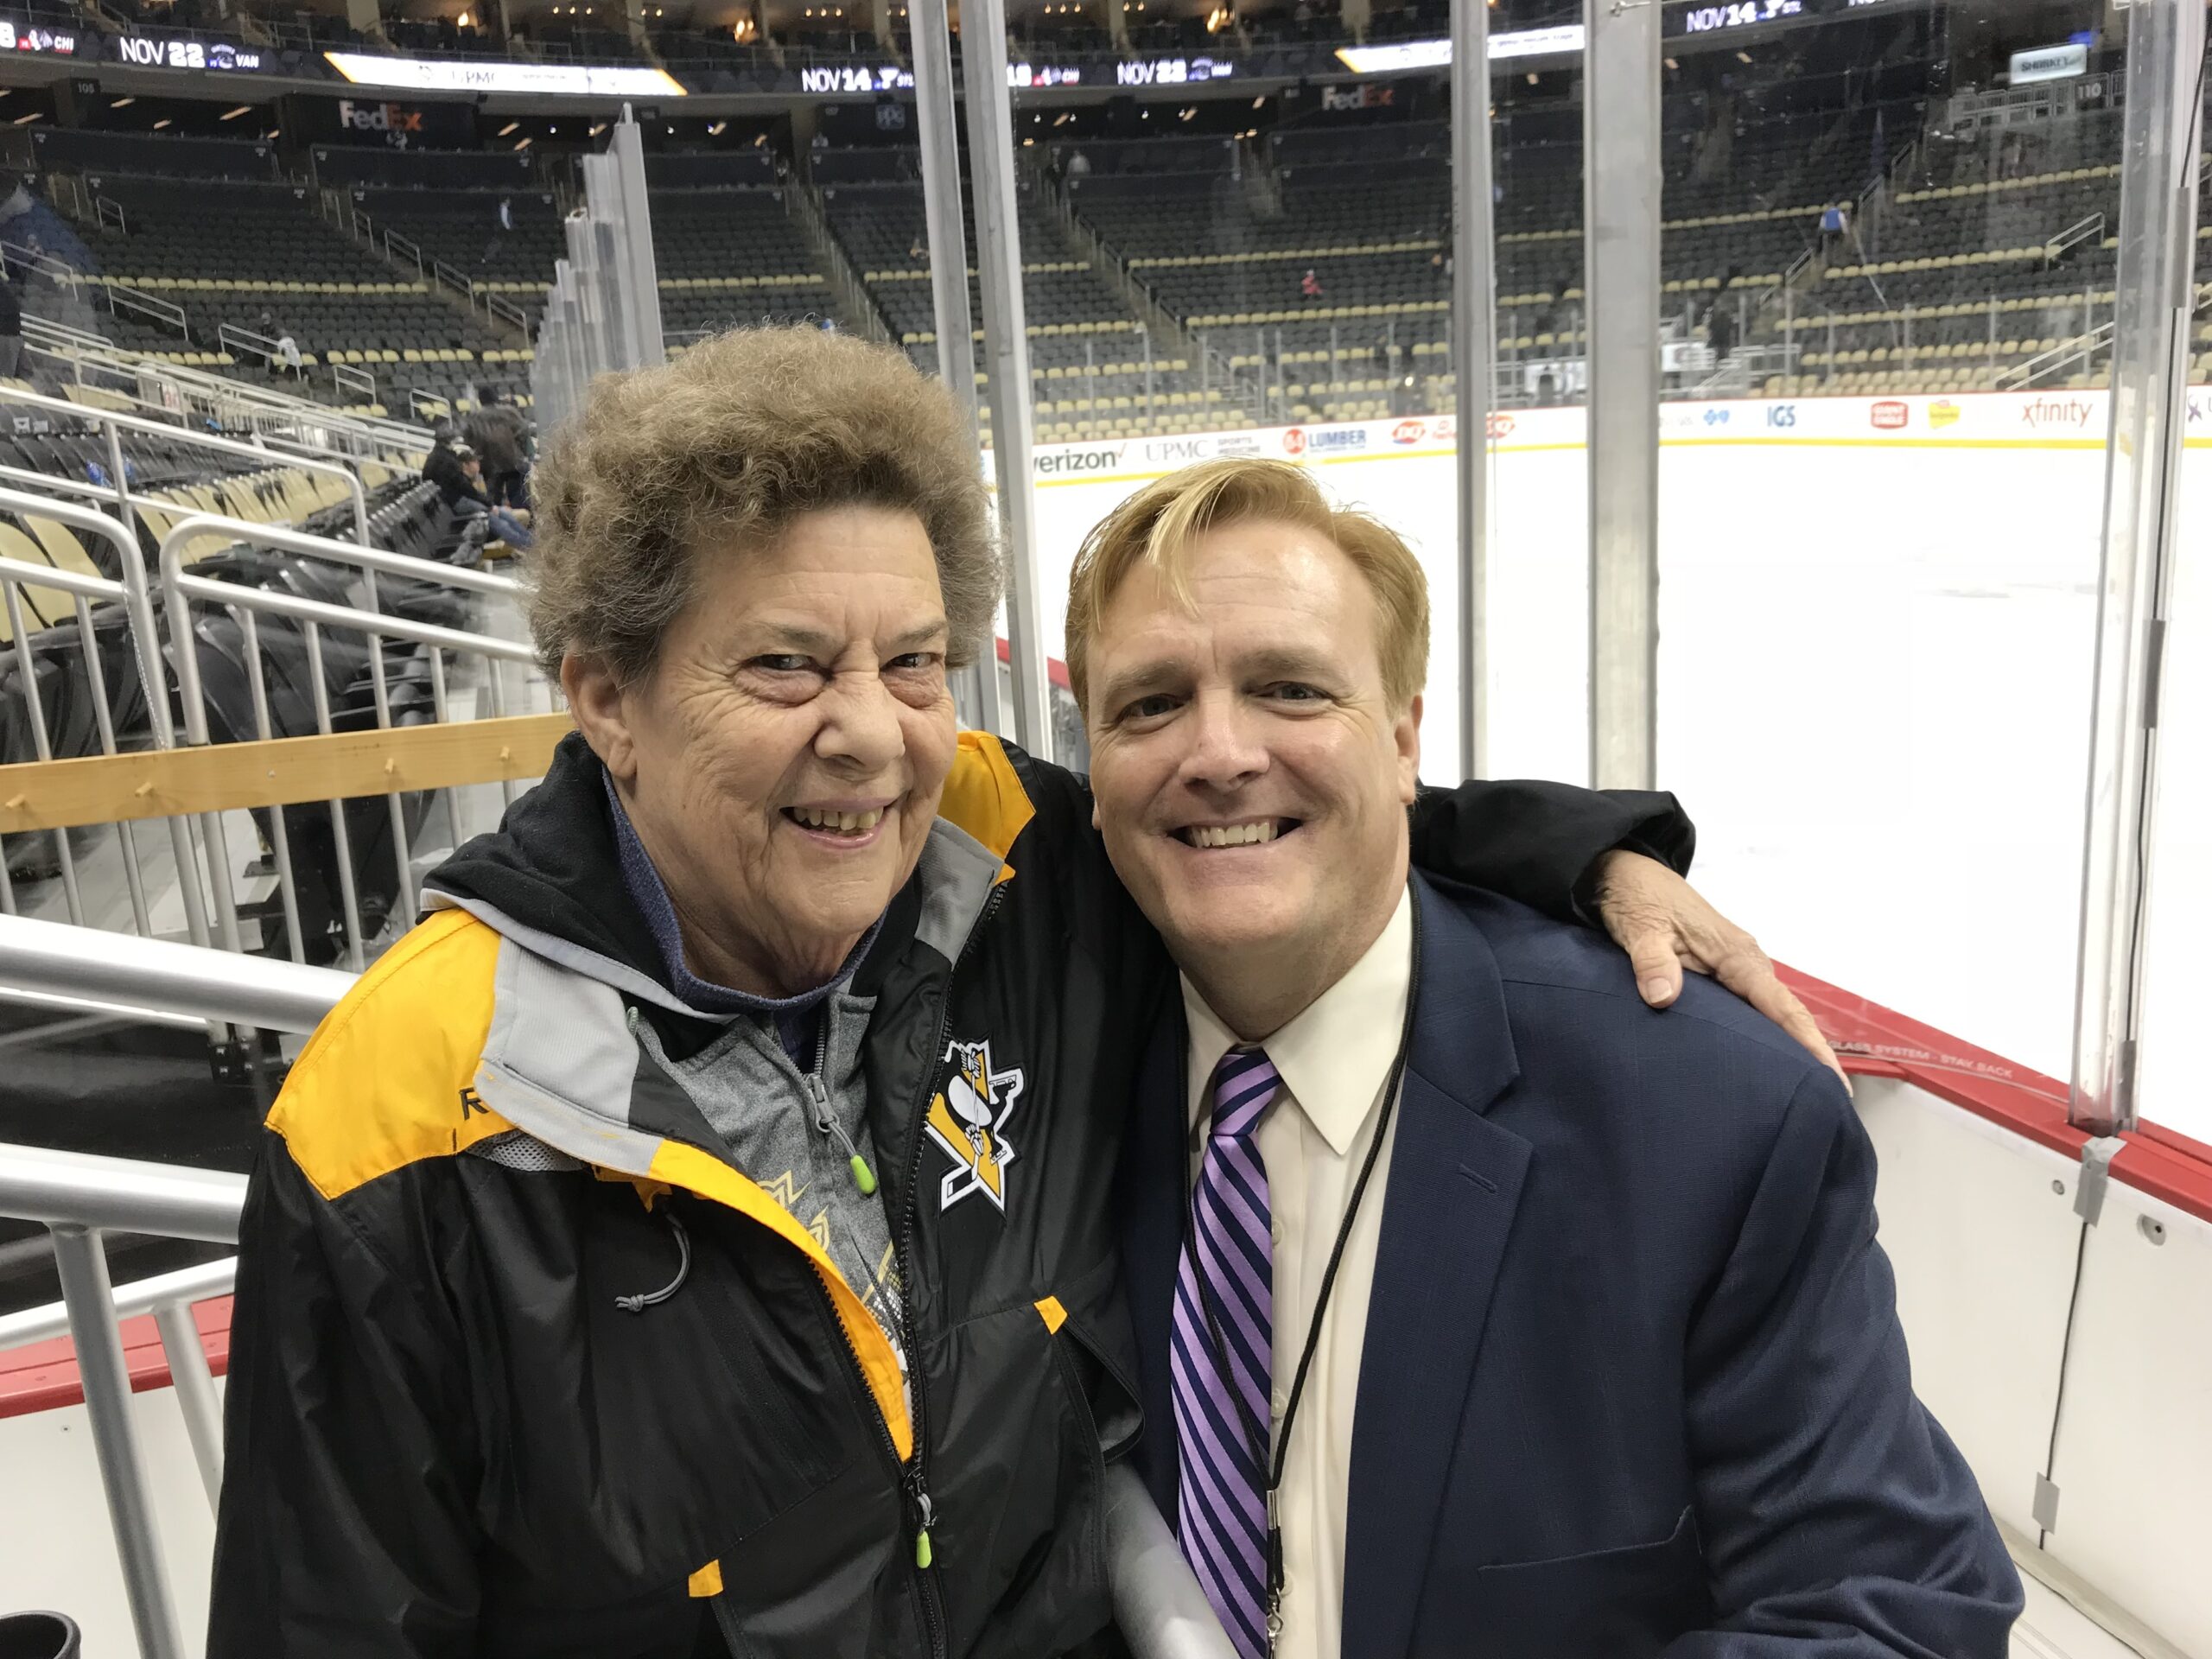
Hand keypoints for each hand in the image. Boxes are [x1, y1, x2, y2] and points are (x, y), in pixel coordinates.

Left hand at [1587, 851, 1848, 1092]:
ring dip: (1786, 1048)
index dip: (1808, 1043)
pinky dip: (1760, 1035)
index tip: (1832, 1078)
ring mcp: (1734, 969)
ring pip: (1769, 1014)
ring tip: (1802, 1094)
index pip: (1781, 1006)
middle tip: (1827, 1103)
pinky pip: (1749, 1009)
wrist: (1626, 875)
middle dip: (1808, 1056)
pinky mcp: (1718, 973)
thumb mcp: (1641, 929)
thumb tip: (1663, 998)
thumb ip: (1652, 963)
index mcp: (1737, 955)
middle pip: (1785, 1016)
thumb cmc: (1638, 899)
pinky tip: (1760, 1064)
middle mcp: (1745, 963)